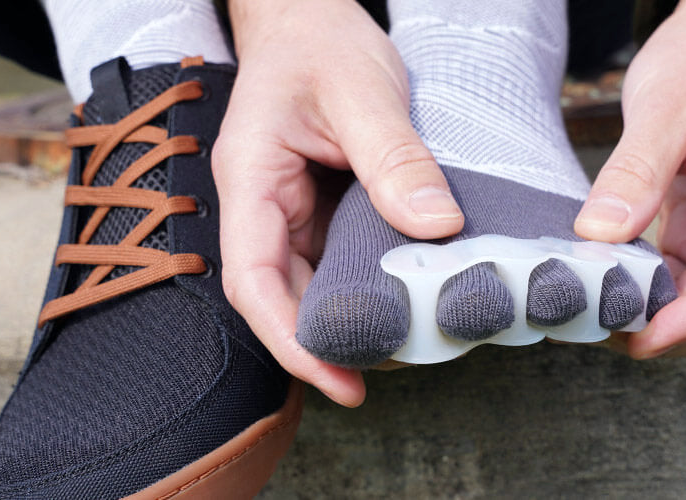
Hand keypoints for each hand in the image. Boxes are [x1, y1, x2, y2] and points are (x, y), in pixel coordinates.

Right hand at [212, 0, 463, 405]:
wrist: (309, 19)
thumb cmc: (320, 43)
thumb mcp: (360, 91)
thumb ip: (393, 156)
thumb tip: (434, 225)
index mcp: (251, 179)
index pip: (254, 279)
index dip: (290, 339)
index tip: (338, 378)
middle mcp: (262, 205)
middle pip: (278, 295)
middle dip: (321, 342)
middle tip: (377, 377)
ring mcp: (289, 210)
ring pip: (307, 283)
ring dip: (344, 319)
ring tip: (396, 346)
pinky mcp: (317, 208)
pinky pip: (333, 259)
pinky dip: (362, 286)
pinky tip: (398, 299)